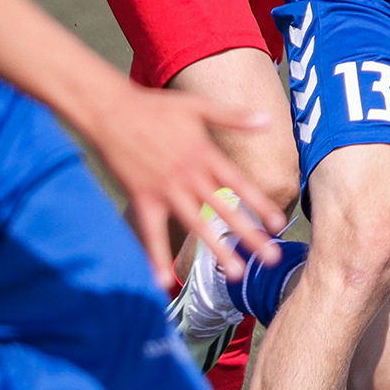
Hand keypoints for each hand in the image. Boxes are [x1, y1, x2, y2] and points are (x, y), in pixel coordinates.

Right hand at [83, 84, 286, 290]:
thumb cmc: (154, 107)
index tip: (278, 223)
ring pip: (196, 224)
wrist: (111, 111)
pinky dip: (157, 257)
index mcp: (204, 154)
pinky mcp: (142, 198)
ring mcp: (166, 189)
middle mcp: (189, 175)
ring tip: (235, 273)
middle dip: (249, 235)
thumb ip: (232, 116)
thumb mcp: (197, 107)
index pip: (239, 183)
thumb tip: (268, 120)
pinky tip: (164, 282)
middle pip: (224, 209)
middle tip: (271, 258)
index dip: (260, 203)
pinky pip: (151, 233)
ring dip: (216, 249)